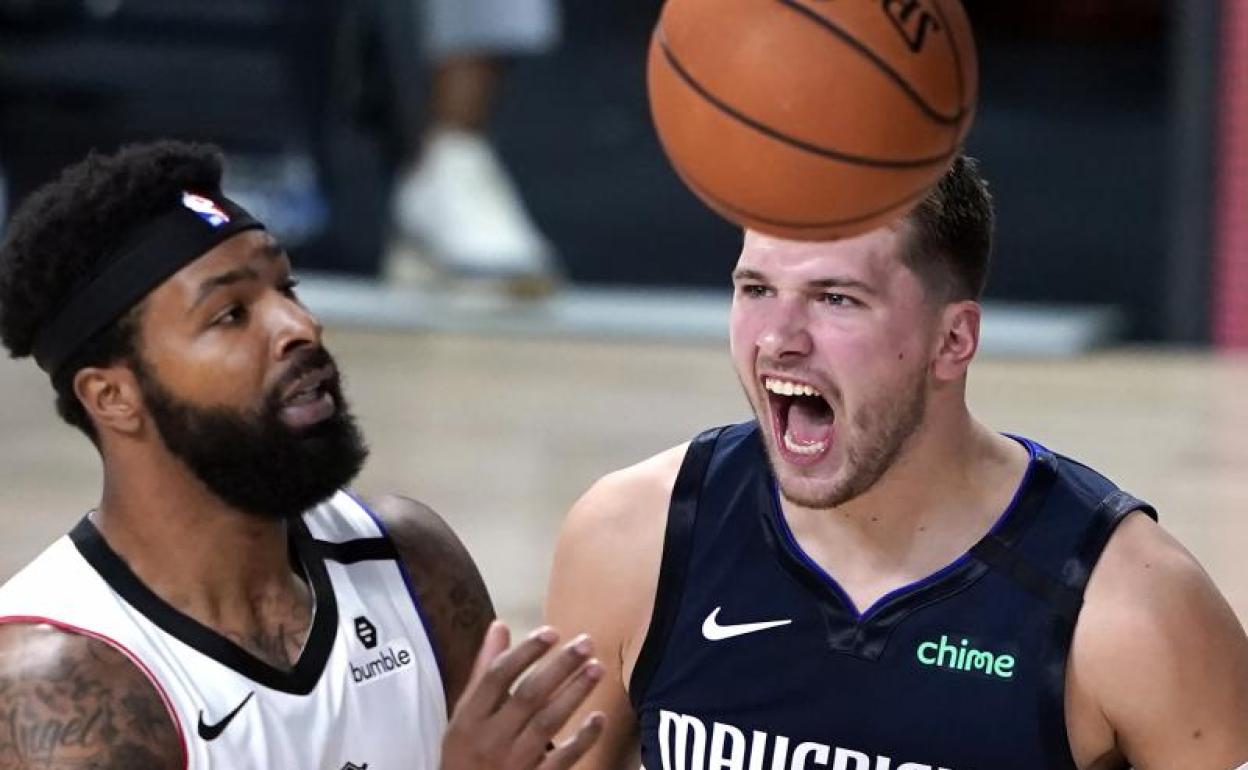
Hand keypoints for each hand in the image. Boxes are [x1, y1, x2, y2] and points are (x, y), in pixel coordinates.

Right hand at [441, 621, 605, 769]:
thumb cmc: (466, 752)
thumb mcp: (465, 714)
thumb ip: (484, 671)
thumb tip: (499, 626)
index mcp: (469, 718)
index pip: (497, 677)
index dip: (525, 652)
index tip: (551, 631)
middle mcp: (490, 739)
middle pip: (528, 696)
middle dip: (559, 667)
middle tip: (587, 643)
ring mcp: (513, 763)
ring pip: (547, 723)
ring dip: (574, 693)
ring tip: (597, 667)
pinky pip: (561, 760)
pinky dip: (581, 740)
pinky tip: (598, 718)